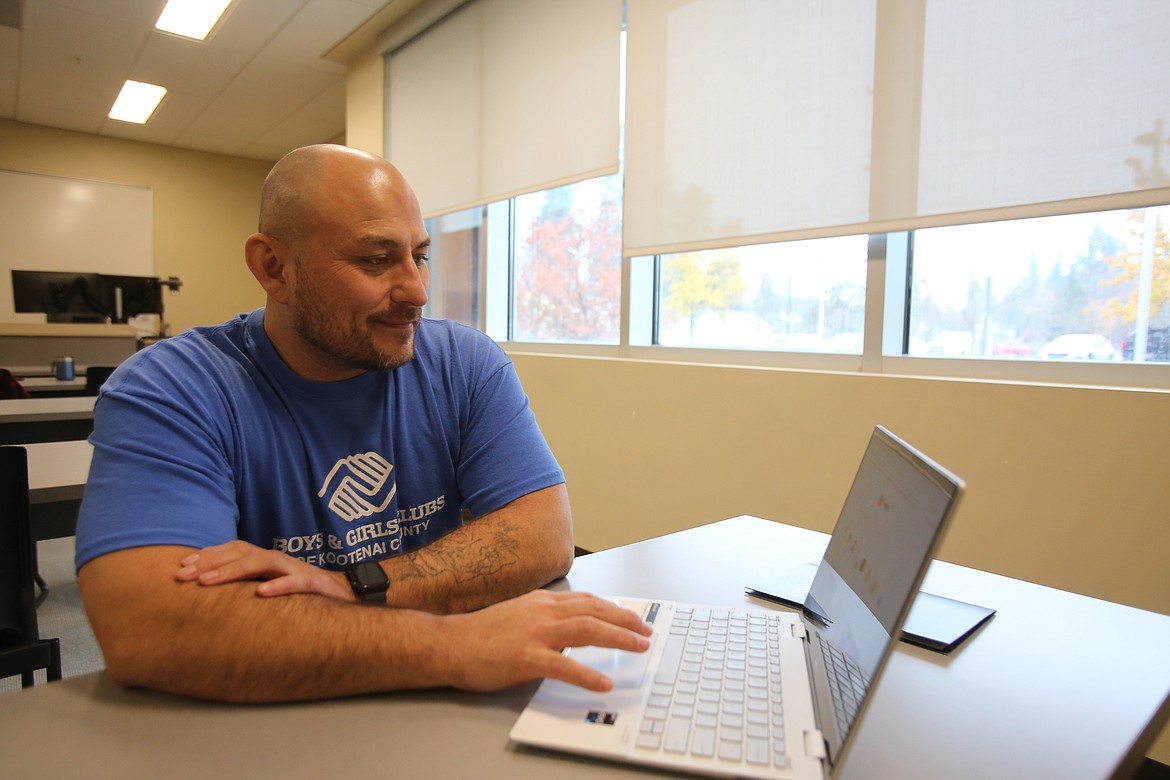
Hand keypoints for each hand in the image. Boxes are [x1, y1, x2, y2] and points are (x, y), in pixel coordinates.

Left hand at [175, 540, 352, 601]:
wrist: (345, 595)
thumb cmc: (303, 593)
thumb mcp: (271, 585)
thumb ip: (248, 584)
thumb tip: (212, 591)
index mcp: (266, 560)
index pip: (233, 549)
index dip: (208, 555)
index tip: (180, 567)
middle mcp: (278, 560)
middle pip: (241, 552)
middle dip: (210, 562)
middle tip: (183, 576)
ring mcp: (295, 569)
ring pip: (262, 563)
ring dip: (232, 571)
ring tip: (207, 583)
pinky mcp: (313, 584)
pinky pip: (295, 582)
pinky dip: (278, 586)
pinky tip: (260, 594)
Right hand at [446, 590, 653, 691]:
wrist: (450, 643)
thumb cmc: (481, 634)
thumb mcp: (519, 614)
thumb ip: (545, 618)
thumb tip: (572, 627)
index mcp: (542, 602)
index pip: (588, 600)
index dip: (615, 608)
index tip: (634, 617)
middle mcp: (543, 612)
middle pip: (595, 611)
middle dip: (626, 620)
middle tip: (646, 631)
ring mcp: (536, 633)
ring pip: (587, 630)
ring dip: (618, 638)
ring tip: (638, 647)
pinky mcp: (526, 657)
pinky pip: (564, 665)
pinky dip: (587, 674)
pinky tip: (604, 683)